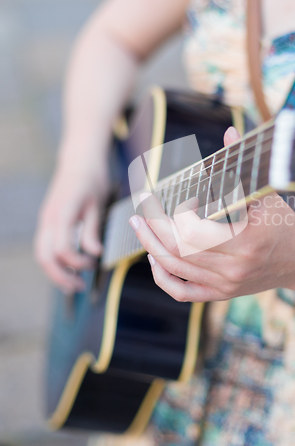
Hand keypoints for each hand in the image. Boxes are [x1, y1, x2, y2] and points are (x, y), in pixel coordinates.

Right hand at [35, 161, 108, 292]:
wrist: (79, 160)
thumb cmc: (92, 179)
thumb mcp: (97, 204)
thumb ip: (93, 230)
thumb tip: (95, 253)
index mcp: (63, 214)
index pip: (62, 248)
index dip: (77, 262)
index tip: (94, 265)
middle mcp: (49, 219)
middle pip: (45, 256)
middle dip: (61, 276)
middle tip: (79, 288)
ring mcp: (45, 220)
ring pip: (42, 254)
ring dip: (55, 272)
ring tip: (73, 284)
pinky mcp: (47, 221)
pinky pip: (45, 246)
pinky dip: (54, 261)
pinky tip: (69, 268)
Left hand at [129, 127, 294, 301]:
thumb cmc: (283, 222)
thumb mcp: (267, 193)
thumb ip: (243, 166)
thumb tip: (229, 131)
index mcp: (246, 240)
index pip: (193, 231)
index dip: (174, 213)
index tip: (170, 197)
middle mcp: (234, 267)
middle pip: (178, 250)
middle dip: (152, 228)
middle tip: (139, 209)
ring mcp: (226, 284)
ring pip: (175, 269)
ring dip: (151, 247)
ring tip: (139, 227)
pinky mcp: (222, 293)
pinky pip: (183, 292)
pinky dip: (163, 278)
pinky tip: (154, 260)